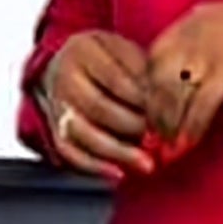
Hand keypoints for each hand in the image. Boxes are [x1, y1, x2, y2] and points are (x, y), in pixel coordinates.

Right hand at [39, 30, 154, 181]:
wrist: (64, 64)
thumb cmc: (105, 60)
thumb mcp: (124, 51)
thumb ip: (144, 72)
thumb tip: (168, 104)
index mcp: (83, 50)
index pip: (117, 79)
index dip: (145, 100)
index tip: (169, 115)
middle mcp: (64, 77)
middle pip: (99, 107)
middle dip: (134, 128)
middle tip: (161, 140)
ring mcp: (56, 105)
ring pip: (84, 133)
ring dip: (118, 152)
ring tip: (146, 163)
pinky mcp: (53, 129)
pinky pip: (71, 153)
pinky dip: (95, 166)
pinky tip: (119, 173)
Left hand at [143, 1, 222, 152]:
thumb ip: (202, 46)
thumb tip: (184, 78)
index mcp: (192, 19)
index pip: (152, 55)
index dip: (146, 87)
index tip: (148, 111)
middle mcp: (194, 31)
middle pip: (156, 76)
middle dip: (152, 110)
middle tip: (151, 136)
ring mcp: (210, 48)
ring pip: (174, 92)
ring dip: (168, 124)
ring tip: (167, 146)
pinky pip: (201, 104)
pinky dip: (192, 126)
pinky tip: (188, 143)